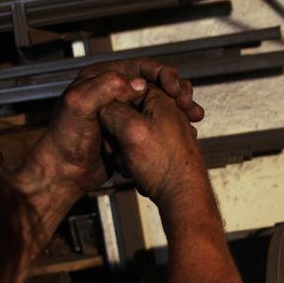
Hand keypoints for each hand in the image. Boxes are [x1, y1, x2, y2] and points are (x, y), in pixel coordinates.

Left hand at [35, 59, 203, 193]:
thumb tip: (135, 82)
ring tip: (191, 116)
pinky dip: (170, 125)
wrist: (64, 172)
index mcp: (99, 78)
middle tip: (188, 103)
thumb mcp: (80, 105)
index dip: (162, 74)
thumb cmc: (65, 141)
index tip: (175, 88)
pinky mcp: (127, 130)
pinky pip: (153, 122)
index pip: (139, 66)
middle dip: (175, 92)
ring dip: (177, 109)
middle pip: (153, 83)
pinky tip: (182, 131)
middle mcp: (111, 91)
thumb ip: (104, 87)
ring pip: (156, 103)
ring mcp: (121, 111)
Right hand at [98, 86, 207, 205]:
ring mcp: (163, 129)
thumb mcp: (130, 129)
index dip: (111, 105)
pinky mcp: (160, 147)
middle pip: (124, 111)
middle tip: (120, 145)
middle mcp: (164, 111)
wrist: (182, 196)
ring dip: (122, 148)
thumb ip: (111, 108)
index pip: (124, 86)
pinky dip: (130, 158)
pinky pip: (135, 147)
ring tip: (129, 159)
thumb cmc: (165, 166)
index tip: (109, 121)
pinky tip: (134, 168)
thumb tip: (102, 105)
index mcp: (161, 97)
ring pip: (126, 132)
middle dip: (116, 131)